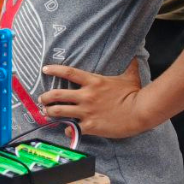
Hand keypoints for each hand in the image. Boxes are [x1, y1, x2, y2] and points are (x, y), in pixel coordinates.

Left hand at [38, 60, 156, 138]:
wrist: (141, 112)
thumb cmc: (135, 94)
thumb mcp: (130, 77)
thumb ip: (129, 65)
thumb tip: (136, 54)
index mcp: (93, 82)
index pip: (68, 72)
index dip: (54, 70)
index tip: (44, 69)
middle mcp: (86, 96)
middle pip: (57, 94)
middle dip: (45, 97)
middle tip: (42, 99)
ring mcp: (87, 111)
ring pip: (59, 111)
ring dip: (50, 112)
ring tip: (47, 112)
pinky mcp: (90, 126)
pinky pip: (72, 128)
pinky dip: (68, 129)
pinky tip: (67, 129)